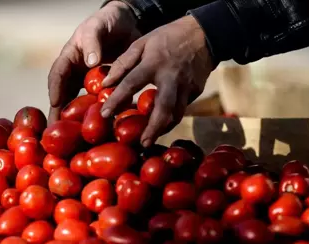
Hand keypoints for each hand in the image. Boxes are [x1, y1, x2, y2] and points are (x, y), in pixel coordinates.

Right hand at [48, 1, 140, 122]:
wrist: (127, 23)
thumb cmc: (107, 22)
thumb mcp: (97, 27)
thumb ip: (93, 42)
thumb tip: (90, 63)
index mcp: (70, 58)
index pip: (58, 75)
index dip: (55, 90)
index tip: (56, 104)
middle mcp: (77, 72)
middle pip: (66, 95)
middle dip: (61, 114)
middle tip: (57, 132)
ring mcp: (91, 81)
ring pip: (82, 102)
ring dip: (80, 118)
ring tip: (78, 137)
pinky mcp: (106, 87)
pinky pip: (101, 101)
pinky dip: (101, 113)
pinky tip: (105, 127)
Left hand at [101, 15, 213, 147]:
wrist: (204, 34)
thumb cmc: (167, 37)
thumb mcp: (142, 43)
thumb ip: (123, 63)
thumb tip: (106, 82)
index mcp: (154, 63)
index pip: (131, 83)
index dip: (116, 100)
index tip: (105, 114)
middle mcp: (171, 78)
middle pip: (163, 108)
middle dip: (153, 129)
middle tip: (142, 144)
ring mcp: (186, 87)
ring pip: (176, 114)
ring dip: (163, 128)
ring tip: (150, 138)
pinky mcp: (196, 92)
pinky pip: (182, 109)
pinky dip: (171, 118)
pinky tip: (161, 124)